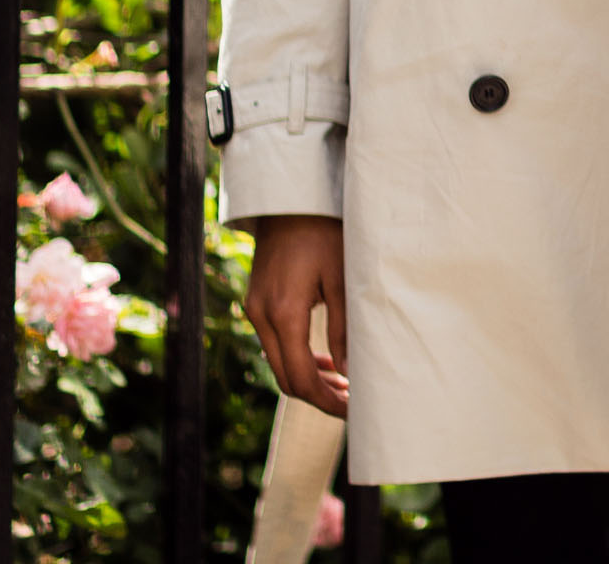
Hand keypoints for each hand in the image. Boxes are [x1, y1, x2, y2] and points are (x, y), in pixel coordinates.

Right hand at [246, 215, 349, 417]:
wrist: (291, 200)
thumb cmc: (325, 232)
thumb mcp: (343, 277)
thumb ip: (344, 328)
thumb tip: (347, 372)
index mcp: (283, 313)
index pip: (300, 377)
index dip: (326, 400)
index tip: (353, 410)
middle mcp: (261, 316)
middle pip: (285, 377)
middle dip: (319, 396)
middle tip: (353, 403)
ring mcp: (255, 310)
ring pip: (279, 363)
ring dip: (309, 378)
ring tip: (345, 386)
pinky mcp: (257, 302)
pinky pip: (276, 344)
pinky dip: (299, 358)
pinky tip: (325, 362)